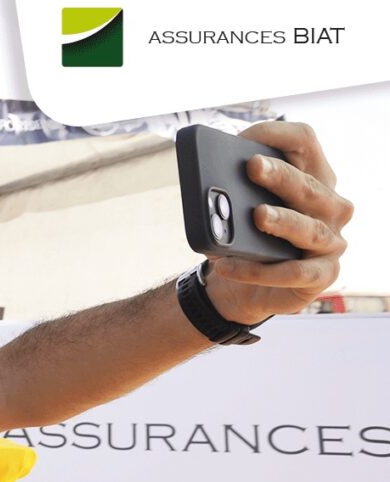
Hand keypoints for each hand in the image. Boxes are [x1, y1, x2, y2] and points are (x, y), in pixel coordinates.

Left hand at [205, 121, 352, 322]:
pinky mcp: (322, 275)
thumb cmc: (245, 236)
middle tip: (253, 166)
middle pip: (309, 186)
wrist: (244, 286)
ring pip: (309, 229)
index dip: (276, 135)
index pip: (304, 142)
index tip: (242, 138)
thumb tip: (210, 190)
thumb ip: (231, 193)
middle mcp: (331, 206)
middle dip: (281, 176)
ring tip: (256, 215)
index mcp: (313, 176)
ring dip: (283, 221)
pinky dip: (258, 270)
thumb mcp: (236, 210)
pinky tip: (227, 265)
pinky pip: (292, 272)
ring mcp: (332, 242)